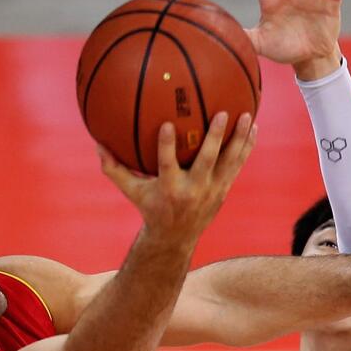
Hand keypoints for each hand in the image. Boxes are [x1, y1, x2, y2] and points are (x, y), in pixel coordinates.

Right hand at [97, 112, 256, 243]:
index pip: (167, 164)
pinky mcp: (224, 190)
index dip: (167, 145)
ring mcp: (212, 190)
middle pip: (207, 161)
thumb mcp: (132, 191)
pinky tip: (253, 127)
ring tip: (247, 115)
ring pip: (229, 161)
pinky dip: (246, 147)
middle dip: (216, 138)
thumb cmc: (151, 207)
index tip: (168, 124)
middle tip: (223, 113)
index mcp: (169, 188)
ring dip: (239, 139)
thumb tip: (97, 144)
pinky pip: (238, 164)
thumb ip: (114, 169)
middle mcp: (193, 189)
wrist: (176, 237)